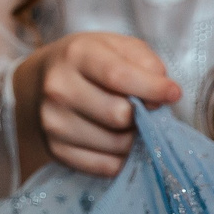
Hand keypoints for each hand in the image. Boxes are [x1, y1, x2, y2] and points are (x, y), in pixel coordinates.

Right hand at [11, 31, 181, 176]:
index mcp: (76, 55)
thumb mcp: (116, 47)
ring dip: (134, 138)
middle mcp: (58, 88)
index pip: (119, 76)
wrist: (41, 82)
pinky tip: (117, 140)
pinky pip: (106, 166)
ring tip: (129, 124)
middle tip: (144, 110)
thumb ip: (145, 61)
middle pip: (119, 115)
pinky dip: (121, 158)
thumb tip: (165, 93)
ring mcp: (53, 122)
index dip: (153, 88)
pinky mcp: (56, 150)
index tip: (173, 93)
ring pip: (116, 145)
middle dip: (142, 116)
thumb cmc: (90, 63)